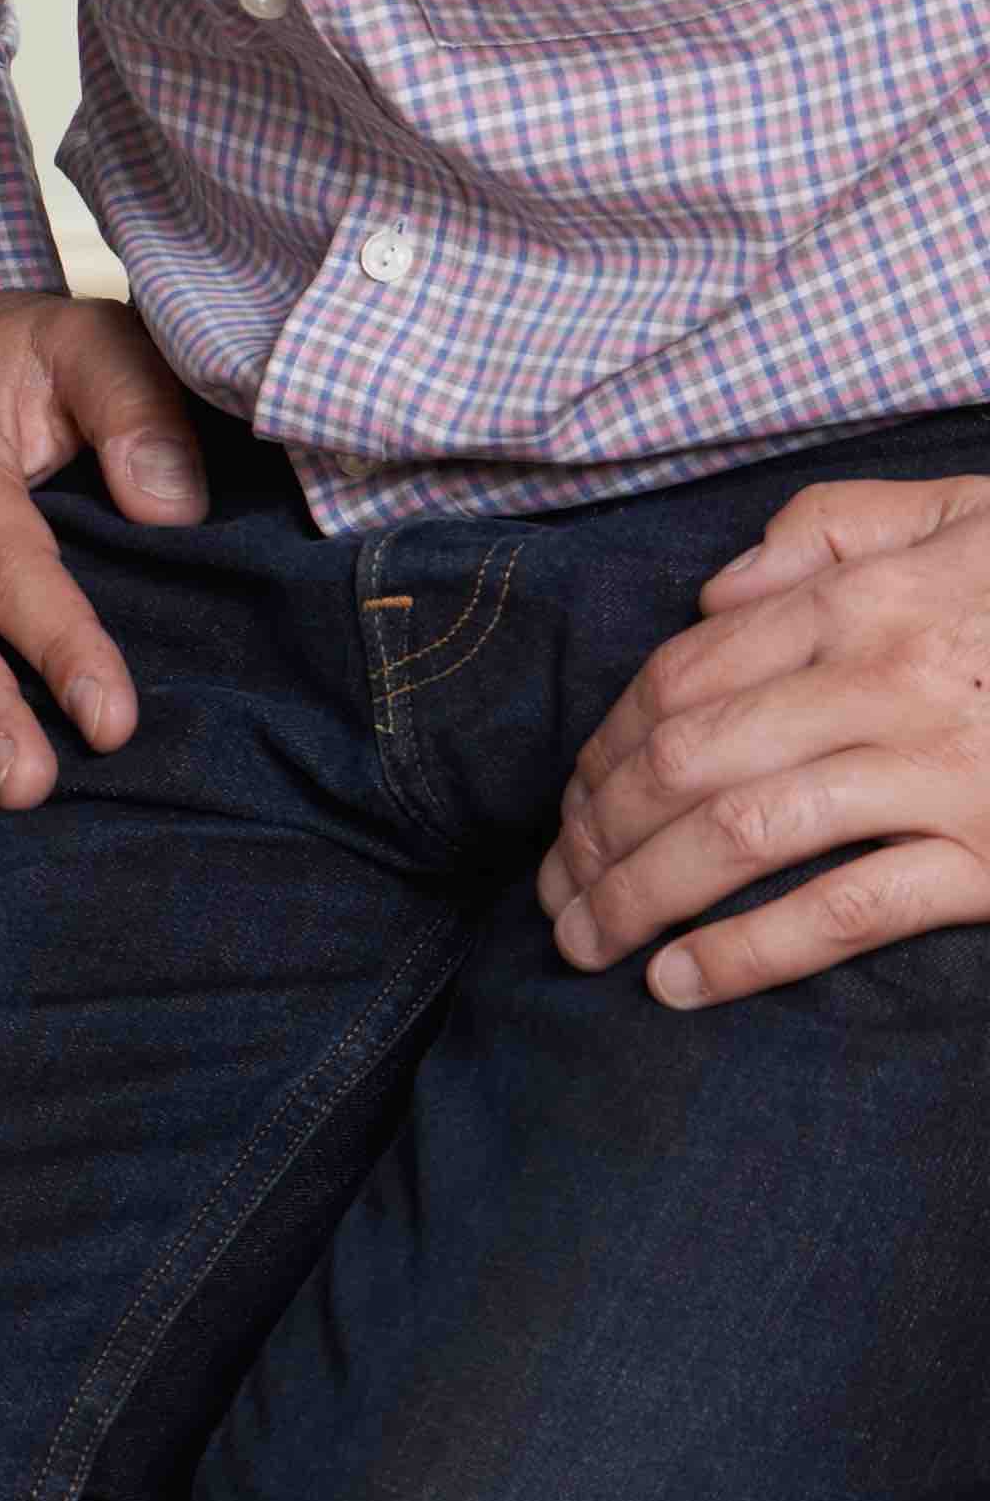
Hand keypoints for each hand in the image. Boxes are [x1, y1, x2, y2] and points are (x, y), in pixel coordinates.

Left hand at [543, 475, 989, 1006]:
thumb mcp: (966, 516)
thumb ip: (836, 532)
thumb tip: (716, 591)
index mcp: (869, 600)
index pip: (680, 678)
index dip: (601, 751)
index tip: (567, 808)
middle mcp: (888, 680)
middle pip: (683, 759)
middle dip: (593, 836)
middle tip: (553, 894)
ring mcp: (943, 771)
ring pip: (737, 833)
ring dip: (637, 896)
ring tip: (584, 945)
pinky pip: (846, 909)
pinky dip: (748, 951)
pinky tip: (680, 984)